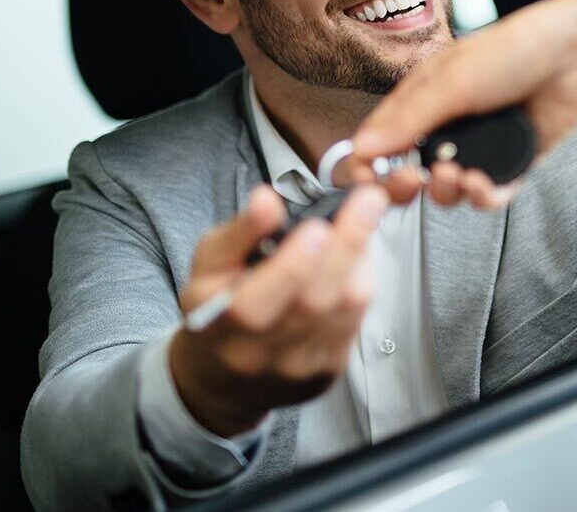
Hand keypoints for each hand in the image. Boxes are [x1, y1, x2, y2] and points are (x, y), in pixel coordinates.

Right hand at [168, 185, 386, 436]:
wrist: (225, 376)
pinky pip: (357, 319)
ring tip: (364, 219)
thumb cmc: (217, 308)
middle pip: (313, 302)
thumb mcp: (208, 265)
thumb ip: (238, 232)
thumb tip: (267, 201)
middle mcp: (257, 354)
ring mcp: (297, 367)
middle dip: (346, 245)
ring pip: (345, 309)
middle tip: (368, 201)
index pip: (255, 304)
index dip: (291, 265)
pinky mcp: (328, 370)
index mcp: (217, 324)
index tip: (317, 226)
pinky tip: (359, 255)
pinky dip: (363, 279)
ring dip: (361, 258)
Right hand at [353, 0, 576, 208]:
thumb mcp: (451, 81)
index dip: (369, 165)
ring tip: (459, 175)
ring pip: (449, 191)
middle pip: (411, 173)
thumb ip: (407, 119)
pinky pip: (490, 195)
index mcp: (424, 99)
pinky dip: (482, 197)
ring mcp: (481, 146)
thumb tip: (362, 150)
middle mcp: (449, 125)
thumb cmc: (515, 49)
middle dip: (406, 185)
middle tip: (413, 181)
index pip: (381, 140)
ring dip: (448, 191)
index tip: (367, 180)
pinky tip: (483, 185)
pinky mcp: (514, 164)